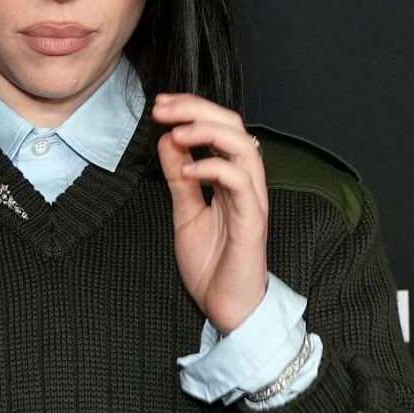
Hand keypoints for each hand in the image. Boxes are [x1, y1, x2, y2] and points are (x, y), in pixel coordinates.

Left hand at [152, 92, 268, 335]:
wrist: (227, 307)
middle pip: (234, 126)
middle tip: (164, 107)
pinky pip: (240, 182)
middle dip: (196, 109)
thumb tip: (167, 141)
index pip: (220, 127)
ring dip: (207, 131)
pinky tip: (188, 172)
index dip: (192, 109)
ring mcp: (252, 200)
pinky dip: (213, 168)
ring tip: (176, 132)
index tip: (160, 105)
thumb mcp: (186, 212)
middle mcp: (246, 183)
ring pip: (244, 146)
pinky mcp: (253, 221)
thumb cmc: (213, 265)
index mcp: (232, 178)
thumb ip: (179, 178)